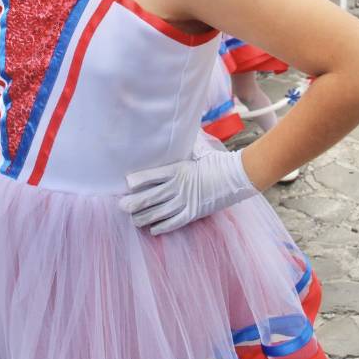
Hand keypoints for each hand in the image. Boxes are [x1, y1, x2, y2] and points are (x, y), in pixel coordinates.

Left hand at [118, 147, 257, 234]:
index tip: (126, 183)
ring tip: (133, 220)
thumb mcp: (200, 150)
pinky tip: (152, 230)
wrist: (237, 177)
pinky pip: (173, 224)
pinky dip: (161, 227)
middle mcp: (178, 187)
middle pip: (149, 197)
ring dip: (142, 217)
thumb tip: (182, 129)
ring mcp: (185, 202)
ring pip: (157, 213)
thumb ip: (187, 144)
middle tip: (121, 206)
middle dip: (132, 203)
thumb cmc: (217, 161)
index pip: (151, 175)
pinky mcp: (193, 214)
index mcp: (177, 170)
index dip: (136, 180)